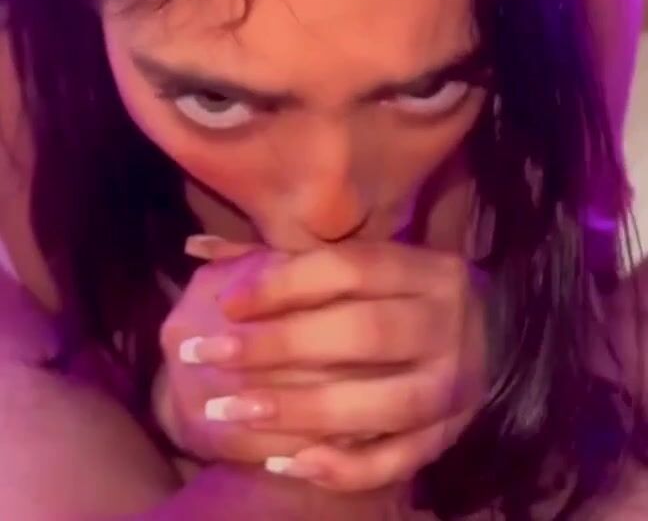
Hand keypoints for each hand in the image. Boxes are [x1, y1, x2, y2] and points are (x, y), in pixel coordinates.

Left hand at [160, 238, 485, 492]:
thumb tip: (196, 245)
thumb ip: (283, 259)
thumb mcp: (363, 265)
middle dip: (280, 346)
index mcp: (426, 268)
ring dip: (300, 409)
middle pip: (363, 333)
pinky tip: (286, 461)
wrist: (498, 337)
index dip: (286, 282)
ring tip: (230, 411)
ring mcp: (453, 386)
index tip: (227, 303)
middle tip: (210, 356)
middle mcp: (447, 323)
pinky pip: (396, 460)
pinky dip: (342, 467)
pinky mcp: (450, 437)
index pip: (351, 267)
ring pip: (379, 403)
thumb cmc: (404, 293)